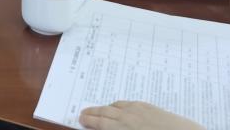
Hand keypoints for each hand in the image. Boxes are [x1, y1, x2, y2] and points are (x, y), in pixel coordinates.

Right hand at [80, 101, 203, 129]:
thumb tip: (104, 127)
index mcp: (121, 128)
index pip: (99, 123)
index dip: (88, 121)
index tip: (80, 120)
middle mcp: (127, 117)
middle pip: (104, 113)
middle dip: (91, 113)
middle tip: (83, 113)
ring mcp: (138, 110)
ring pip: (115, 106)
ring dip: (103, 108)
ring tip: (98, 110)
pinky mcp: (149, 107)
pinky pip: (128, 103)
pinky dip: (118, 105)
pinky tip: (118, 107)